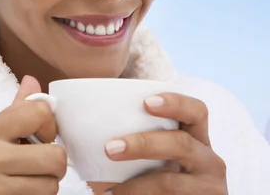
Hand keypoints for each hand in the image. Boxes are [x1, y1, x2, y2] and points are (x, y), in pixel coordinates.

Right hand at [0, 75, 67, 194]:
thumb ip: (14, 111)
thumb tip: (33, 81)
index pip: (40, 112)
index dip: (50, 128)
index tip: (40, 139)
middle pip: (55, 156)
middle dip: (53, 167)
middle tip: (38, 169)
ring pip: (51, 186)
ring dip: (44, 188)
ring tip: (23, 184)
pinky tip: (15, 194)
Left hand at [104, 93, 227, 193]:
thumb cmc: (149, 179)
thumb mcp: (149, 157)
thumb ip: (129, 135)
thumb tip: (79, 118)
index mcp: (195, 138)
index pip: (196, 111)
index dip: (175, 103)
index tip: (146, 102)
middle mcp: (208, 160)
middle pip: (182, 143)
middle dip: (143, 144)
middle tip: (109, 149)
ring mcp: (209, 187)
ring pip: (170, 181)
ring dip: (135, 185)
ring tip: (108, 191)